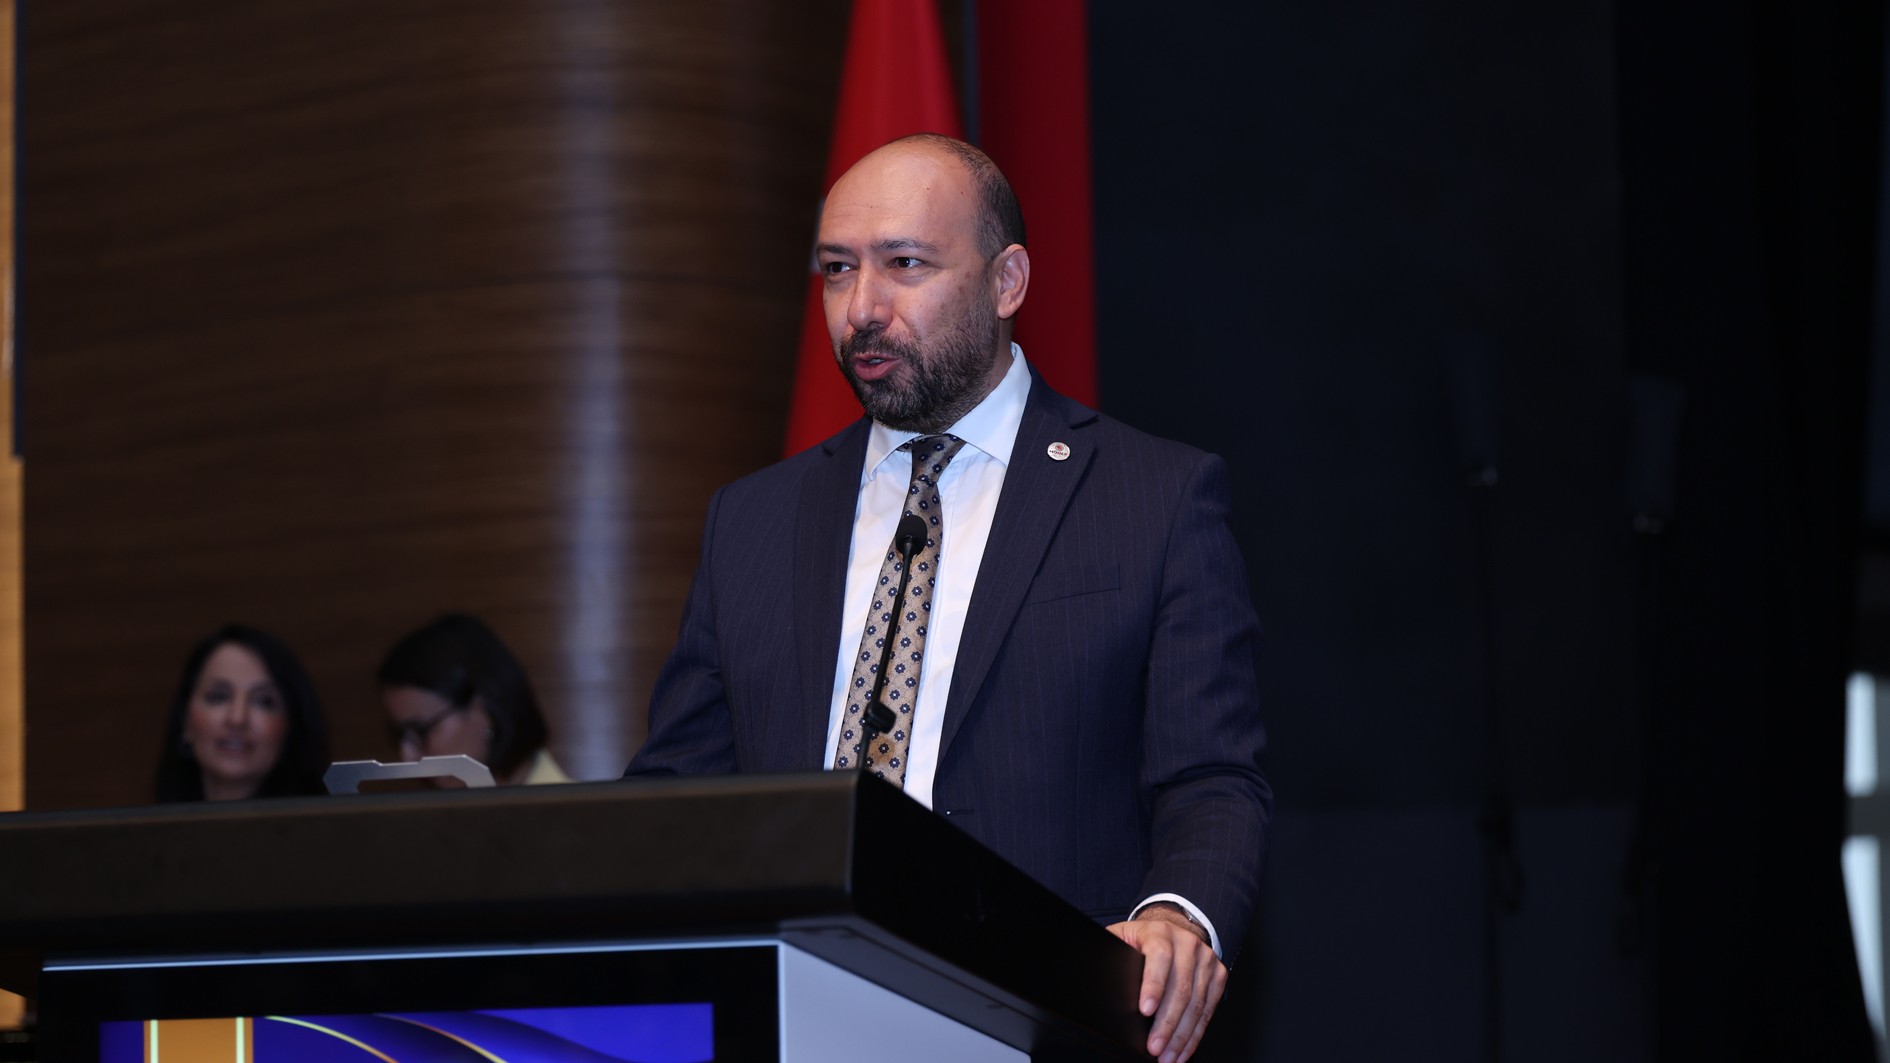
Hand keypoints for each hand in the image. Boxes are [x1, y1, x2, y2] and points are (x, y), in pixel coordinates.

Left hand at [1107, 906, 1227, 1062]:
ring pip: (1196, 1003)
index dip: (1153, 985)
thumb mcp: (1122, 939)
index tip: (1144, 1010)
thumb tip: (1093, 981)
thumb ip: (1112, 956)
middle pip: (1180, 987)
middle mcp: (1187, 943)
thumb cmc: (1141, 941)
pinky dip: (1195, 1035)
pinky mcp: (1218, 975)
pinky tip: (1183, 1050)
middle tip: (1154, 1047)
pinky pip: (1208, 1010)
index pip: (1160, 956)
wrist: (1172, 930)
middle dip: (1166, 1023)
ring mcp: (1205, 959)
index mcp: (1160, 932)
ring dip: (1181, 1036)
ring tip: (1167, 1056)